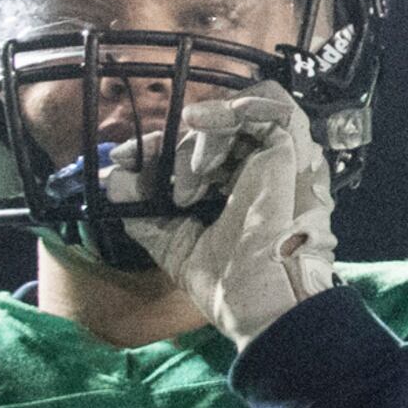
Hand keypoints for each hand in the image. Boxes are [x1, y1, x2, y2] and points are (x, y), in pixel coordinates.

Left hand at [115, 83, 336, 344]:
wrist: (255, 300)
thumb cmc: (225, 281)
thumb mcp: (170, 238)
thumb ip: (141, 207)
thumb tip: (114, 175)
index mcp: (242, 188)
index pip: (203, 148)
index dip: (161, 147)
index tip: (125, 158)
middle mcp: (266, 169)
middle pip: (220, 128)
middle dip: (174, 142)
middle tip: (150, 168)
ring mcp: (283, 158)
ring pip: (245, 111)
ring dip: (206, 131)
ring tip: (192, 170)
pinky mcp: (293, 151)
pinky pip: (271, 107)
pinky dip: (232, 109)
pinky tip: (200, 127)